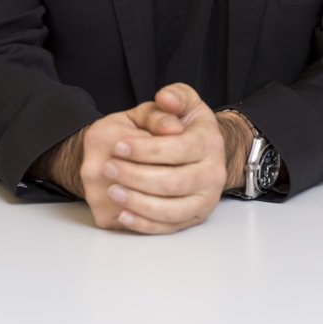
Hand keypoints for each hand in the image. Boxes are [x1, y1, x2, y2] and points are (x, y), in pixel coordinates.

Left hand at [85, 83, 226, 234]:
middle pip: (173, 182)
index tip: (118, 146)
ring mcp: (205, 200)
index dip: (145, 150)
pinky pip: (168, 228)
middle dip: (136, 176)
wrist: (202, 151)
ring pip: (170, 210)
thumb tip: (165, 99)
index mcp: (210, 142)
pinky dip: (144, 224)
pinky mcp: (194, 218)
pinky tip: (124, 213)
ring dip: (138, 202)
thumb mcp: (185, 101)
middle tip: (108, 168)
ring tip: (113, 191)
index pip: (177, 149)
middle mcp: (213, 174)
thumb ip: (175, 96)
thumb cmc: (187, 125)